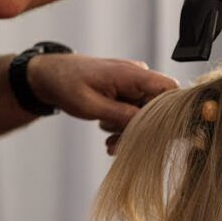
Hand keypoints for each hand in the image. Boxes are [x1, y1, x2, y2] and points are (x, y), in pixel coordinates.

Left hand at [27, 54, 177, 151]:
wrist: (48, 75)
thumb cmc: (66, 83)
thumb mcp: (91, 105)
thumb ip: (121, 115)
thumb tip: (148, 125)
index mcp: (132, 74)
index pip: (169, 89)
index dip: (173, 112)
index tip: (161, 135)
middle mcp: (138, 77)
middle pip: (157, 108)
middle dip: (142, 131)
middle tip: (119, 146)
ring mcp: (133, 85)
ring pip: (146, 115)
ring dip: (129, 132)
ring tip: (108, 141)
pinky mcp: (127, 93)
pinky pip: (135, 113)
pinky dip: (124, 127)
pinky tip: (109, 138)